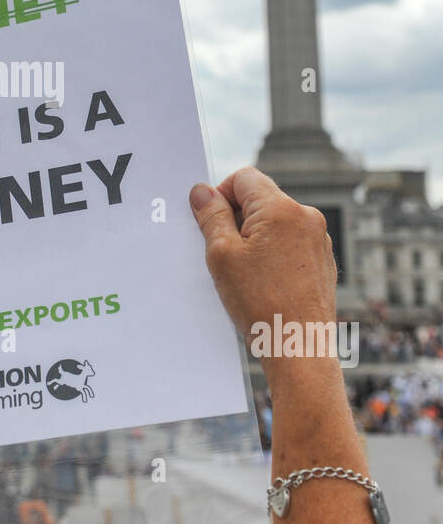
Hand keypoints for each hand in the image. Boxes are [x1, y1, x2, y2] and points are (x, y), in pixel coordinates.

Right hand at [188, 167, 336, 345]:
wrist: (299, 346)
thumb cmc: (261, 304)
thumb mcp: (222, 255)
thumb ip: (211, 216)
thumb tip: (202, 191)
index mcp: (281, 209)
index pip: (244, 177)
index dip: (221, 195)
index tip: (211, 222)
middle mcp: (306, 217)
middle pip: (261, 199)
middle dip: (237, 218)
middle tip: (223, 251)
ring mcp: (318, 239)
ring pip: (275, 222)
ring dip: (255, 237)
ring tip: (244, 272)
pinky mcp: (322, 260)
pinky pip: (290, 243)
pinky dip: (272, 253)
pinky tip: (262, 282)